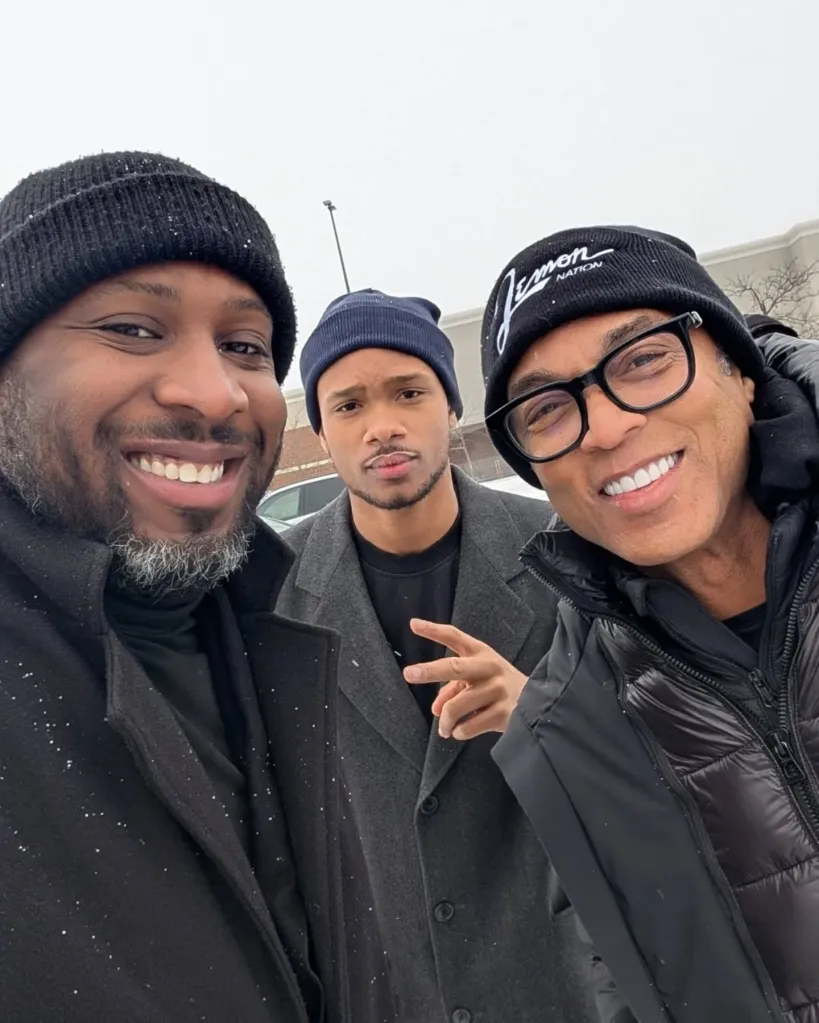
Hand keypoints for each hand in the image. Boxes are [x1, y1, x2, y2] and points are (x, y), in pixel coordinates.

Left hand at [402, 619, 526, 739]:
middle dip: (429, 671)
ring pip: (456, 707)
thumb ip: (454, 689)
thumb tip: (436, 709)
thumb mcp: (479, 680)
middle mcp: (489, 668)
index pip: (455, 637)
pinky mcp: (503, 712)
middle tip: (409, 673)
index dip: (434, 631)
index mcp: (481, 654)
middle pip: (455, 668)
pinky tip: (462, 731)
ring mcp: (497, 690)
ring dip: (445, 722)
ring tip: (444, 729)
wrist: (541, 705)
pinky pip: (468, 726)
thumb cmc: (500, 689)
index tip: (413, 624)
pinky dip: (459, 732)